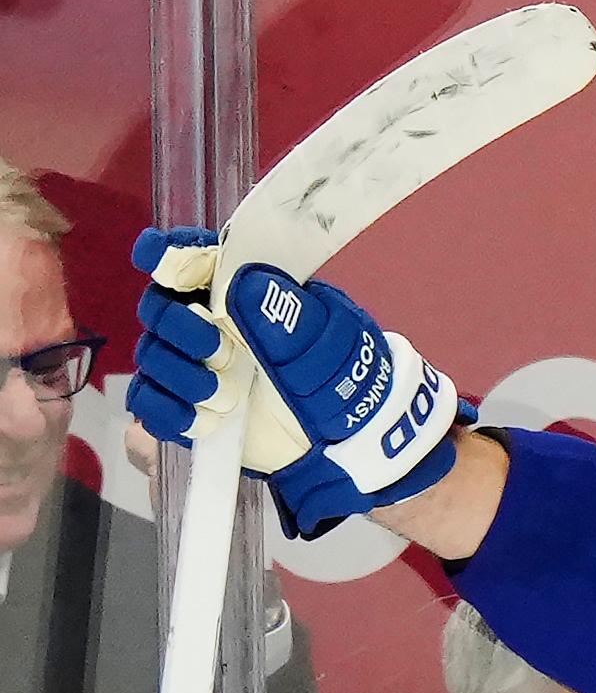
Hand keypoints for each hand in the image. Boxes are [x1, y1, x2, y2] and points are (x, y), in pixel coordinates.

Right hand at [125, 225, 466, 539]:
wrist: (348, 439)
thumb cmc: (339, 375)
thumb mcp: (325, 340)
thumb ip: (287, 311)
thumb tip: (244, 283)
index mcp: (238, 290)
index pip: (189, 258)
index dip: (166, 253)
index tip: (158, 259)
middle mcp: (206, 322)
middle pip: (158, 309)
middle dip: (179, 327)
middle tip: (219, 348)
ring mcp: (193, 366)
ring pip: (152, 357)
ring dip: (180, 374)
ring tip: (226, 395)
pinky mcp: (187, 407)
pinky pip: (151, 405)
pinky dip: (170, 412)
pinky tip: (204, 421)